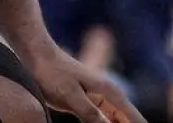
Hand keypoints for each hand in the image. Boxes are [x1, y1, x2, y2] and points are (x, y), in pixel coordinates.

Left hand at [29, 46, 145, 122]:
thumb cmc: (52, 73)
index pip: (133, 118)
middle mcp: (110, 95)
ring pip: (117, 121)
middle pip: (128, 120)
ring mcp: (100, 99)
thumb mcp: (69, 95)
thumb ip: (89, 113)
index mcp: (109, 92)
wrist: (39, 56)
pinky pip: (105, 120)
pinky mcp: (89, 104)